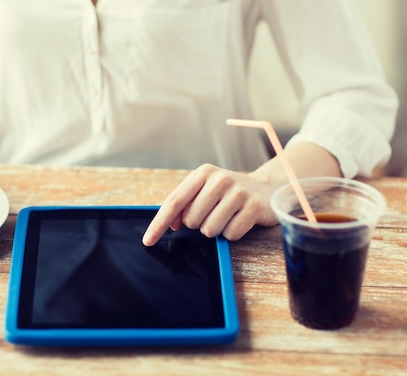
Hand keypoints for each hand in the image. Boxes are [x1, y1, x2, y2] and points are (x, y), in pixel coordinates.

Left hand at [142, 163, 278, 244]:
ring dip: (216, 230)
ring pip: (210, 230)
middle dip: (198, 224)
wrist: (266, 189)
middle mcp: (220, 179)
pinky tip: (240, 220)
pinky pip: (230, 234)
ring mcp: (238, 192)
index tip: (148, 241)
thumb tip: (172, 224)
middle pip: (192, 220)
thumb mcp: (205, 191)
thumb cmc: (228, 193)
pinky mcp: (253, 207)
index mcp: (202, 173)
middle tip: (213, 213)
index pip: (174, 202)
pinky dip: (232, 233)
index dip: (159, 223)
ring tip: (227, 216)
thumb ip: (185, 205)